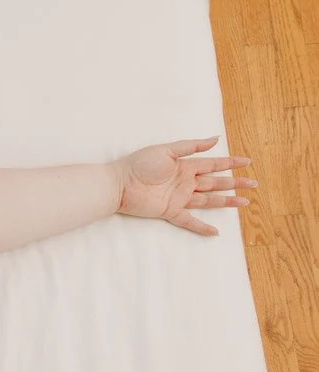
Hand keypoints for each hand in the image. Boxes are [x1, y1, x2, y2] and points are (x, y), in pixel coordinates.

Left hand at [114, 136, 256, 236]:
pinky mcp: (169, 211)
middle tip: (253, 183)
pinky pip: (189, 221)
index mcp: (184, 166)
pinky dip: (202, 227)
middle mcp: (184, 182)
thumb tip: (215, 139)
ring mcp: (178, 197)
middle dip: (234, 182)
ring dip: (226, 201)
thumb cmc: (138, 164)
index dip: (230, 163)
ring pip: (208, 200)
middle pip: (215, 182)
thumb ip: (191, 147)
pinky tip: (215, 232)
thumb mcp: (166, 150)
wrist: (118, 184)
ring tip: (244, 202)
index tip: (247, 161)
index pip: (212, 164)